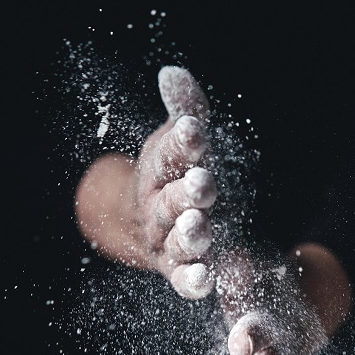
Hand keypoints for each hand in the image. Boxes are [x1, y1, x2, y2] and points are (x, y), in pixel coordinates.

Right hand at [75, 66, 217, 298]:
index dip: (181, 143)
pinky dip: (192, 281)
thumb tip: (173, 73)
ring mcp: (167, 242)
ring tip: (200, 227)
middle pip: (171, 201)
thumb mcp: (179, 141)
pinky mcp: (178, 271)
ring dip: (189, 235)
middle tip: (203, 182)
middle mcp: (159, 208)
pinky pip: (183, 279)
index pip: (168, 154)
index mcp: (159, 172)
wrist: (148, 226)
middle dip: (187, 192)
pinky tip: (206, 279)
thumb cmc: (171, 176)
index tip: (195, 129)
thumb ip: (185, 111)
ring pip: (177, 240)